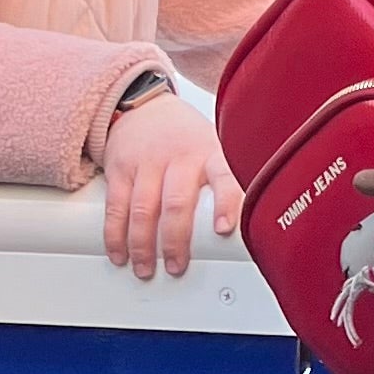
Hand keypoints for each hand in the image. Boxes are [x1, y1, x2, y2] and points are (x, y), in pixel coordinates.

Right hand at [100, 88, 238, 279]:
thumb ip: (233, 177)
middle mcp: (179, 157)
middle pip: (177, 203)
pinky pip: (116, 207)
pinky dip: (115, 235)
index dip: (225, 203)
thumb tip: (258, 218)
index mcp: (210, 153)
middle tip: (176, 266)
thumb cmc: (187, 136)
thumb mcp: (217, 145)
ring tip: (146, 268)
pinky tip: (119, 252)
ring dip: (143, 245)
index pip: (225, 176)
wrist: (145, 105)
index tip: (224, 229)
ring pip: (143, 210)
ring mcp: (148, 163)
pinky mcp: (120, 169)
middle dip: (175, 240)